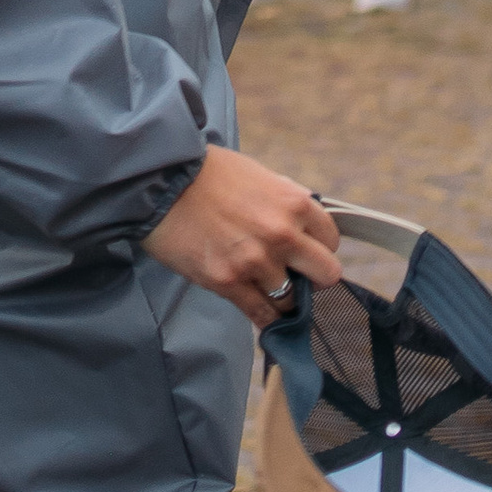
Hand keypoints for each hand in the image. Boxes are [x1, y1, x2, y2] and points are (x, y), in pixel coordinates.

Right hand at [145, 145, 339, 327]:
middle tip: (296, 276)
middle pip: (326, 275)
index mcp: (293, 202)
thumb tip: (303, 217)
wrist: (160, 182)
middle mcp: (282, 234)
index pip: (331, 239)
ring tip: (266, 290)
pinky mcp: (228, 282)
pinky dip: (265, 318)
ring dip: (281, 297)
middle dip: (313, 278)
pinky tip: (263, 315)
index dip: (318, 247)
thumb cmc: (206, 173)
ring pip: (291, 300)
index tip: (306, 253)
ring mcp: (256, 261)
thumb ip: (284, 199)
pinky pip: (261, 314)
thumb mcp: (257, 174)